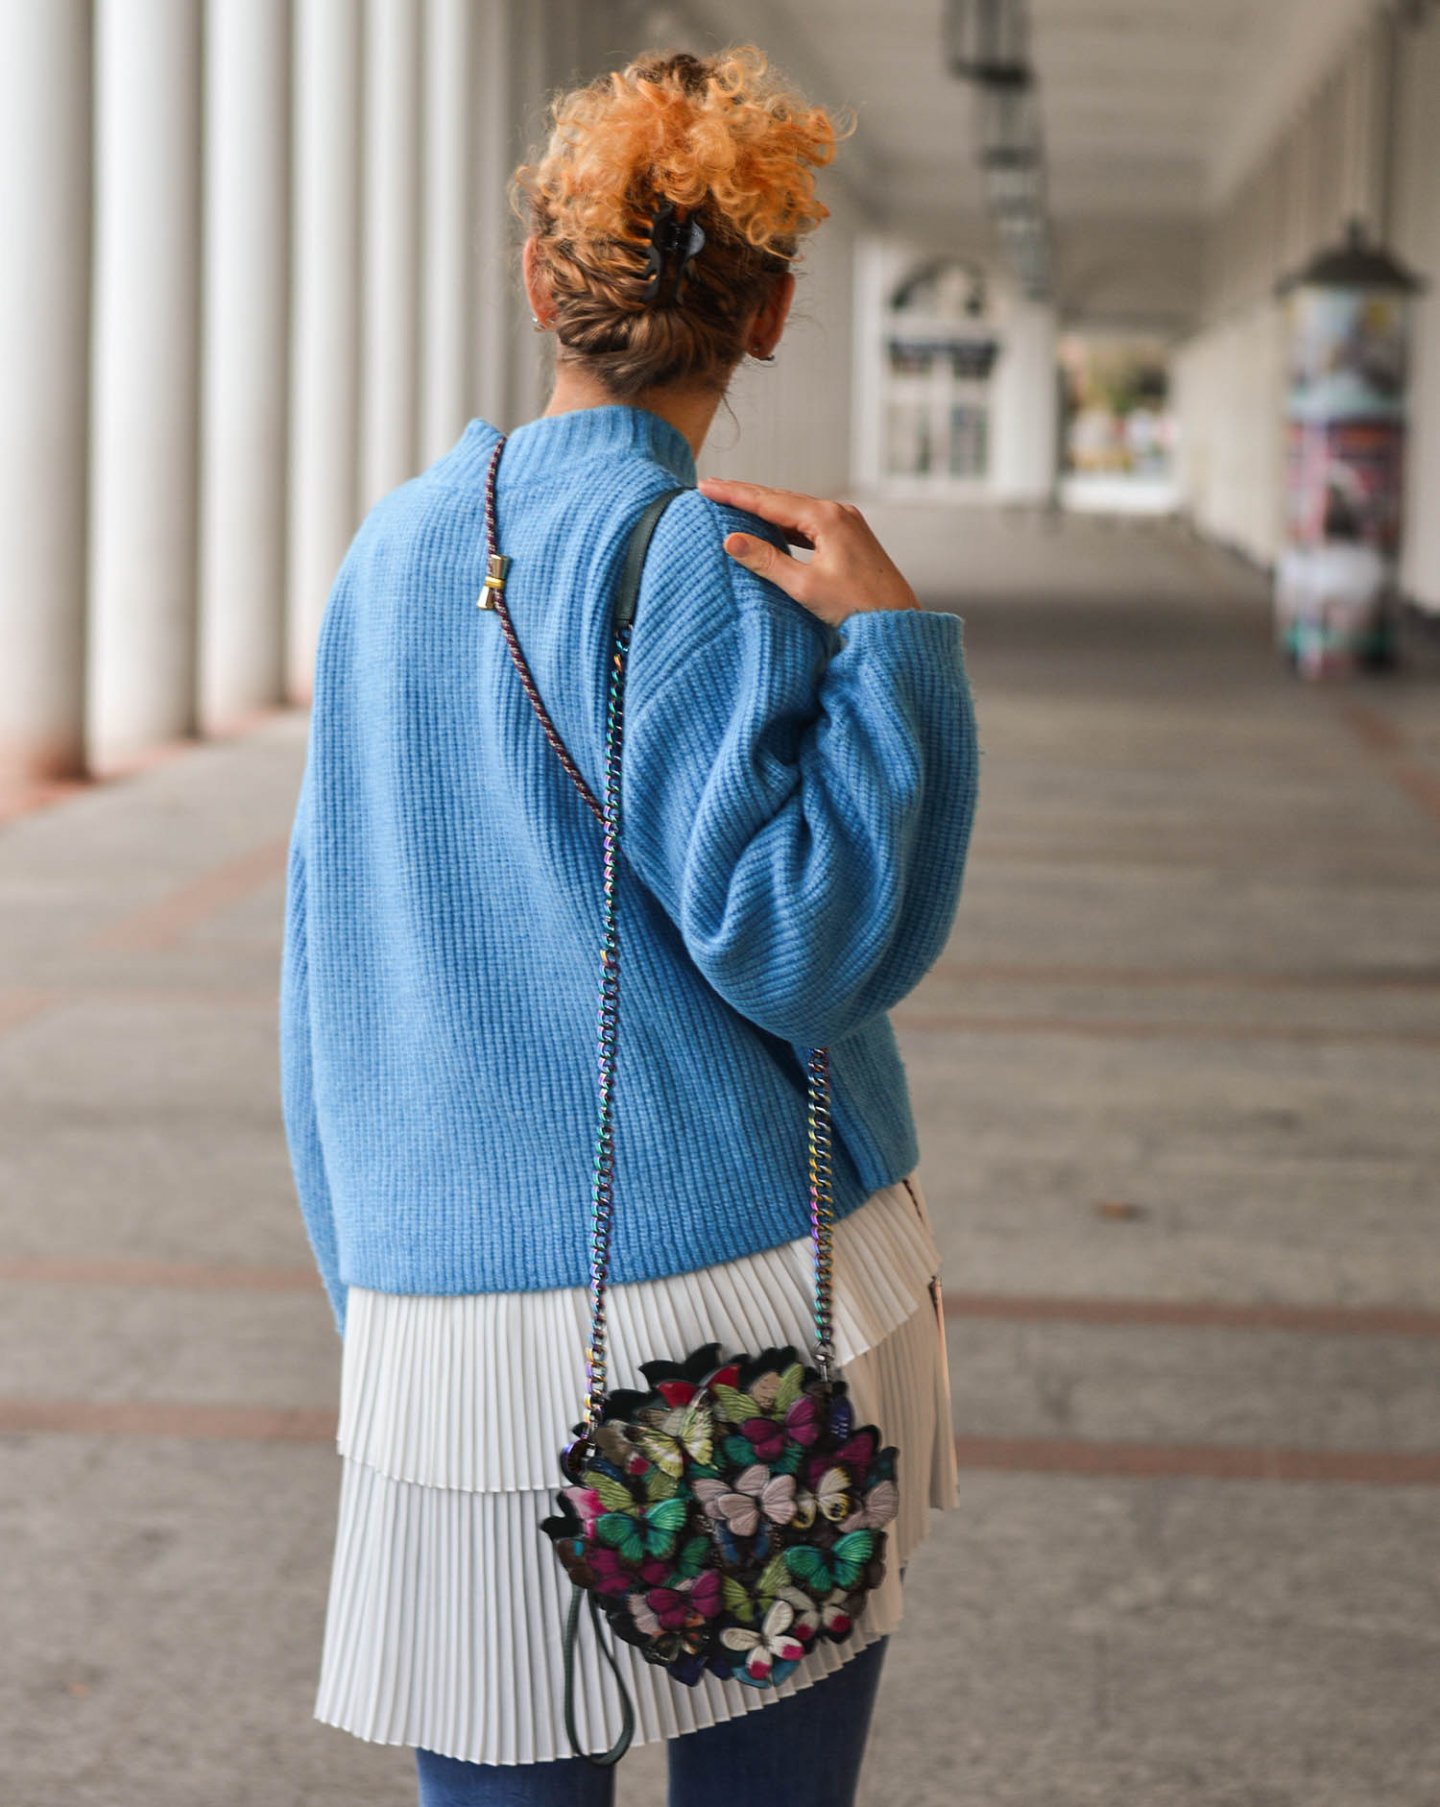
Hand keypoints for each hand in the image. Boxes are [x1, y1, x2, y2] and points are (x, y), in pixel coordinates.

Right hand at [696, 476, 919, 626]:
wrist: (898, 621)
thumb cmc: (856, 607)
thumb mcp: (804, 586)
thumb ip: (767, 561)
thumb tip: (731, 540)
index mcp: (825, 518)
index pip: (768, 501)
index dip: (733, 494)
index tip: (705, 486)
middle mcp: (837, 512)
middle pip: (781, 498)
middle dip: (745, 494)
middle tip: (711, 487)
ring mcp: (846, 522)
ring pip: (795, 509)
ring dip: (764, 506)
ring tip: (733, 502)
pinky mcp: (850, 537)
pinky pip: (809, 522)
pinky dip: (784, 521)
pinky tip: (770, 524)